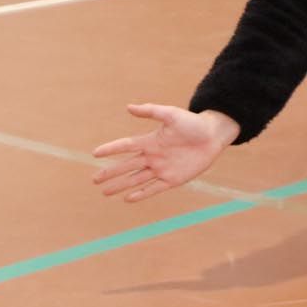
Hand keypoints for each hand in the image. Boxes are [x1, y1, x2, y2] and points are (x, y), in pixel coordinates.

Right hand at [89, 103, 238, 202]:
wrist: (212, 137)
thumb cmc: (192, 123)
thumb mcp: (171, 114)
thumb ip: (151, 111)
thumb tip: (129, 107)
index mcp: (150, 141)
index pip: (125, 146)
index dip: (110, 149)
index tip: (95, 154)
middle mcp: (152, 156)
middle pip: (126, 166)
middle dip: (110, 173)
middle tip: (94, 180)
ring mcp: (161, 169)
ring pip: (135, 179)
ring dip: (120, 186)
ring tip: (105, 192)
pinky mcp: (172, 180)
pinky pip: (153, 188)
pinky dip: (140, 194)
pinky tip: (128, 199)